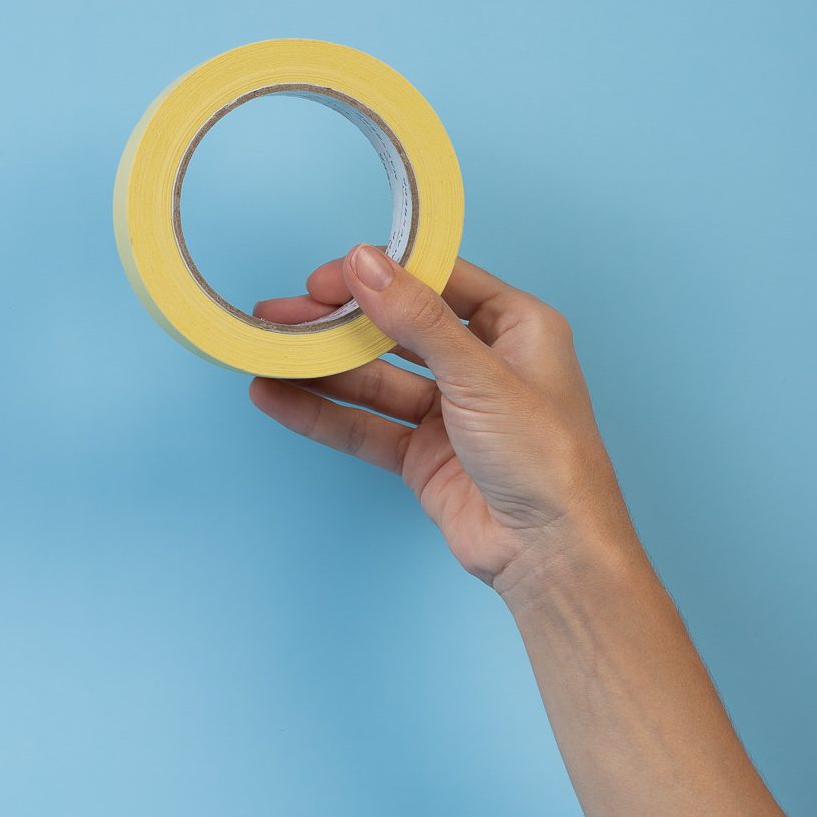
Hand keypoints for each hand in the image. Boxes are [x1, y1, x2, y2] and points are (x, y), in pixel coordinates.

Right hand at [249, 244, 634, 595]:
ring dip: (320, 367)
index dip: (381, 274)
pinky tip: (277, 397)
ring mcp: (449, 411)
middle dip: (337, 322)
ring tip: (265, 352)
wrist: (552, 554)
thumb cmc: (547, 458)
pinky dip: (321, 412)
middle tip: (281, 313)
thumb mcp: (481, 375)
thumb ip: (418, 319)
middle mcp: (481, 363)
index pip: (438, 282)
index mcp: (516, 327)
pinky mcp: (423, 454)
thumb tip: (366, 263)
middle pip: (396, 329)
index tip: (326, 276)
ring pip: (373, 378)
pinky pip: (365, 425)